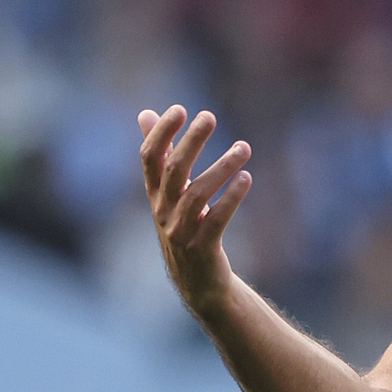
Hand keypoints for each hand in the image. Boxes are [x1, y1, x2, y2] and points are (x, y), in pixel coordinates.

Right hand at [137, 105, 251, 316]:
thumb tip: (145, 112)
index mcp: (154, 195)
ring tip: (244, 147)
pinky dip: (231, 197)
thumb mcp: (168, 193)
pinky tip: (246, 177)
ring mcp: (180, 232)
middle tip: (209, 116)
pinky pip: (216, 220)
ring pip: (197, 194)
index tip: (179, 108)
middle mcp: (162, 212)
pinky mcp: (202, 249)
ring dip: (221, 167)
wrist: (197, 283)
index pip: (149, 158)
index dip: (161, 133)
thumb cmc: (183, 228)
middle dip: (190, 142)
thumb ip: (160, 154)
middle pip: (173, 171)